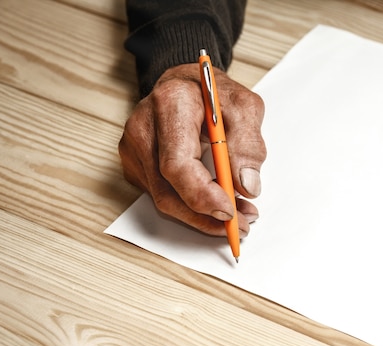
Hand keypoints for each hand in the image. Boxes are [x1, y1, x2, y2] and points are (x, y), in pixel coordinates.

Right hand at [119, 64, 266, 235]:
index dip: (203, 194)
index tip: (230, 210)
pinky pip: (161, 196)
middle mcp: (142, 127)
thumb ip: (248, 145)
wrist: (185, 85)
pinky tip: (215, 202)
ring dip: (202, 216)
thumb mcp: (245, 107)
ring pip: (164, 200)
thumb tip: (246, 187)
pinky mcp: (135, 164)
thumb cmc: (214, 94)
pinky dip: (190, 207)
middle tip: (242, 223)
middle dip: (206, 215)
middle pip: (167, 190)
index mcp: (170, 104)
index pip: (176, 163)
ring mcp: (133, 148)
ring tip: (237, 213)